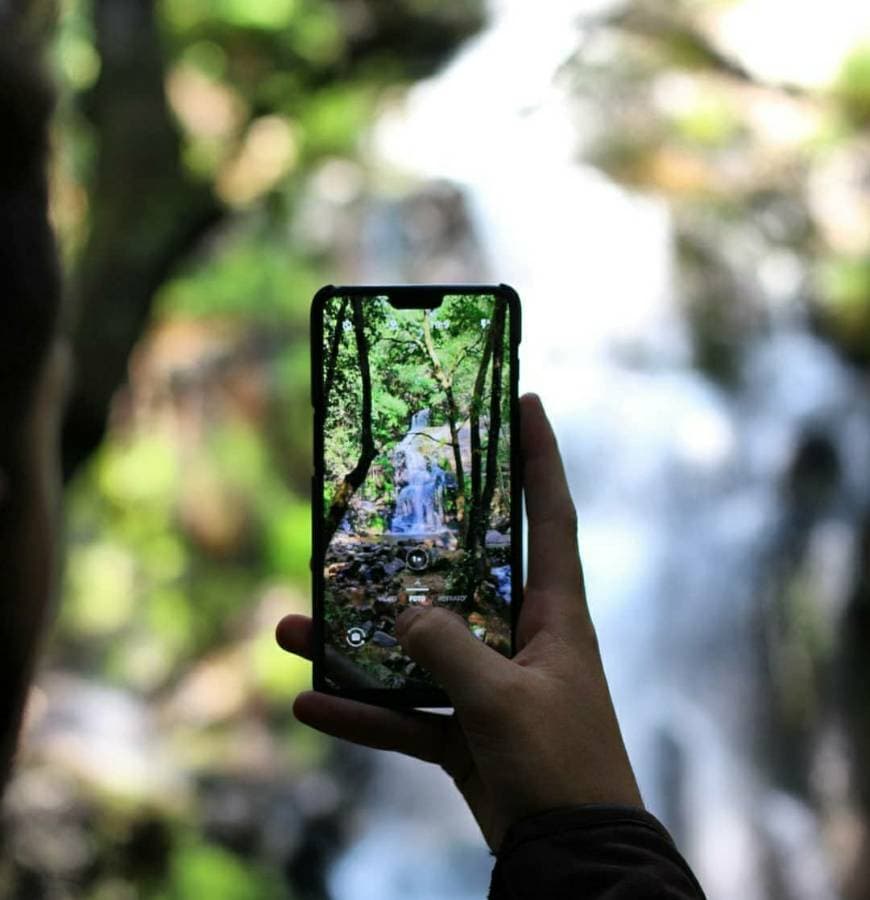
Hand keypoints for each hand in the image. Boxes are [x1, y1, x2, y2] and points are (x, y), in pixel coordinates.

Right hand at [276, 393, 641, 850]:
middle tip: (374, 504)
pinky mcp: (464, 729)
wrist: (571, 859)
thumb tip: (402, 613)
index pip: (551, 514)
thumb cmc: (559, 767)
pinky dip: (364, 712)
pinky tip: (311, 705)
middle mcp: (521, 636)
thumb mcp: (503, 703)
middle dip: (418, 541)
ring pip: (417, 647)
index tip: (528, 401)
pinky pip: (406, 713)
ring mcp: (489, 683)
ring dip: (360, 641)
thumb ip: (449, 652)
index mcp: (554, 613)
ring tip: (295, 625)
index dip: (542, 456)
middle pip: (464, 572)